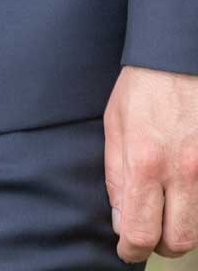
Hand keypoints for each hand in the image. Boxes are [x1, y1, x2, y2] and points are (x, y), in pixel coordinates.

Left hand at [105, 64, 197, 260]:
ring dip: (180, 231)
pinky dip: (196, 208)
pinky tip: (183, 196)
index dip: (130, 249)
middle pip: (178, 240)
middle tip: (149, 234)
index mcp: (145, 161)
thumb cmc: (143, 87)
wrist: (178, 56)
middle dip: (160, 246)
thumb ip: (116, 176)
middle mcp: (182, 170)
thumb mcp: (114, 125)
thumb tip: (120, 219)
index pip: (140, 231)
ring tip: (166, 214)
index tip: (126, 249)